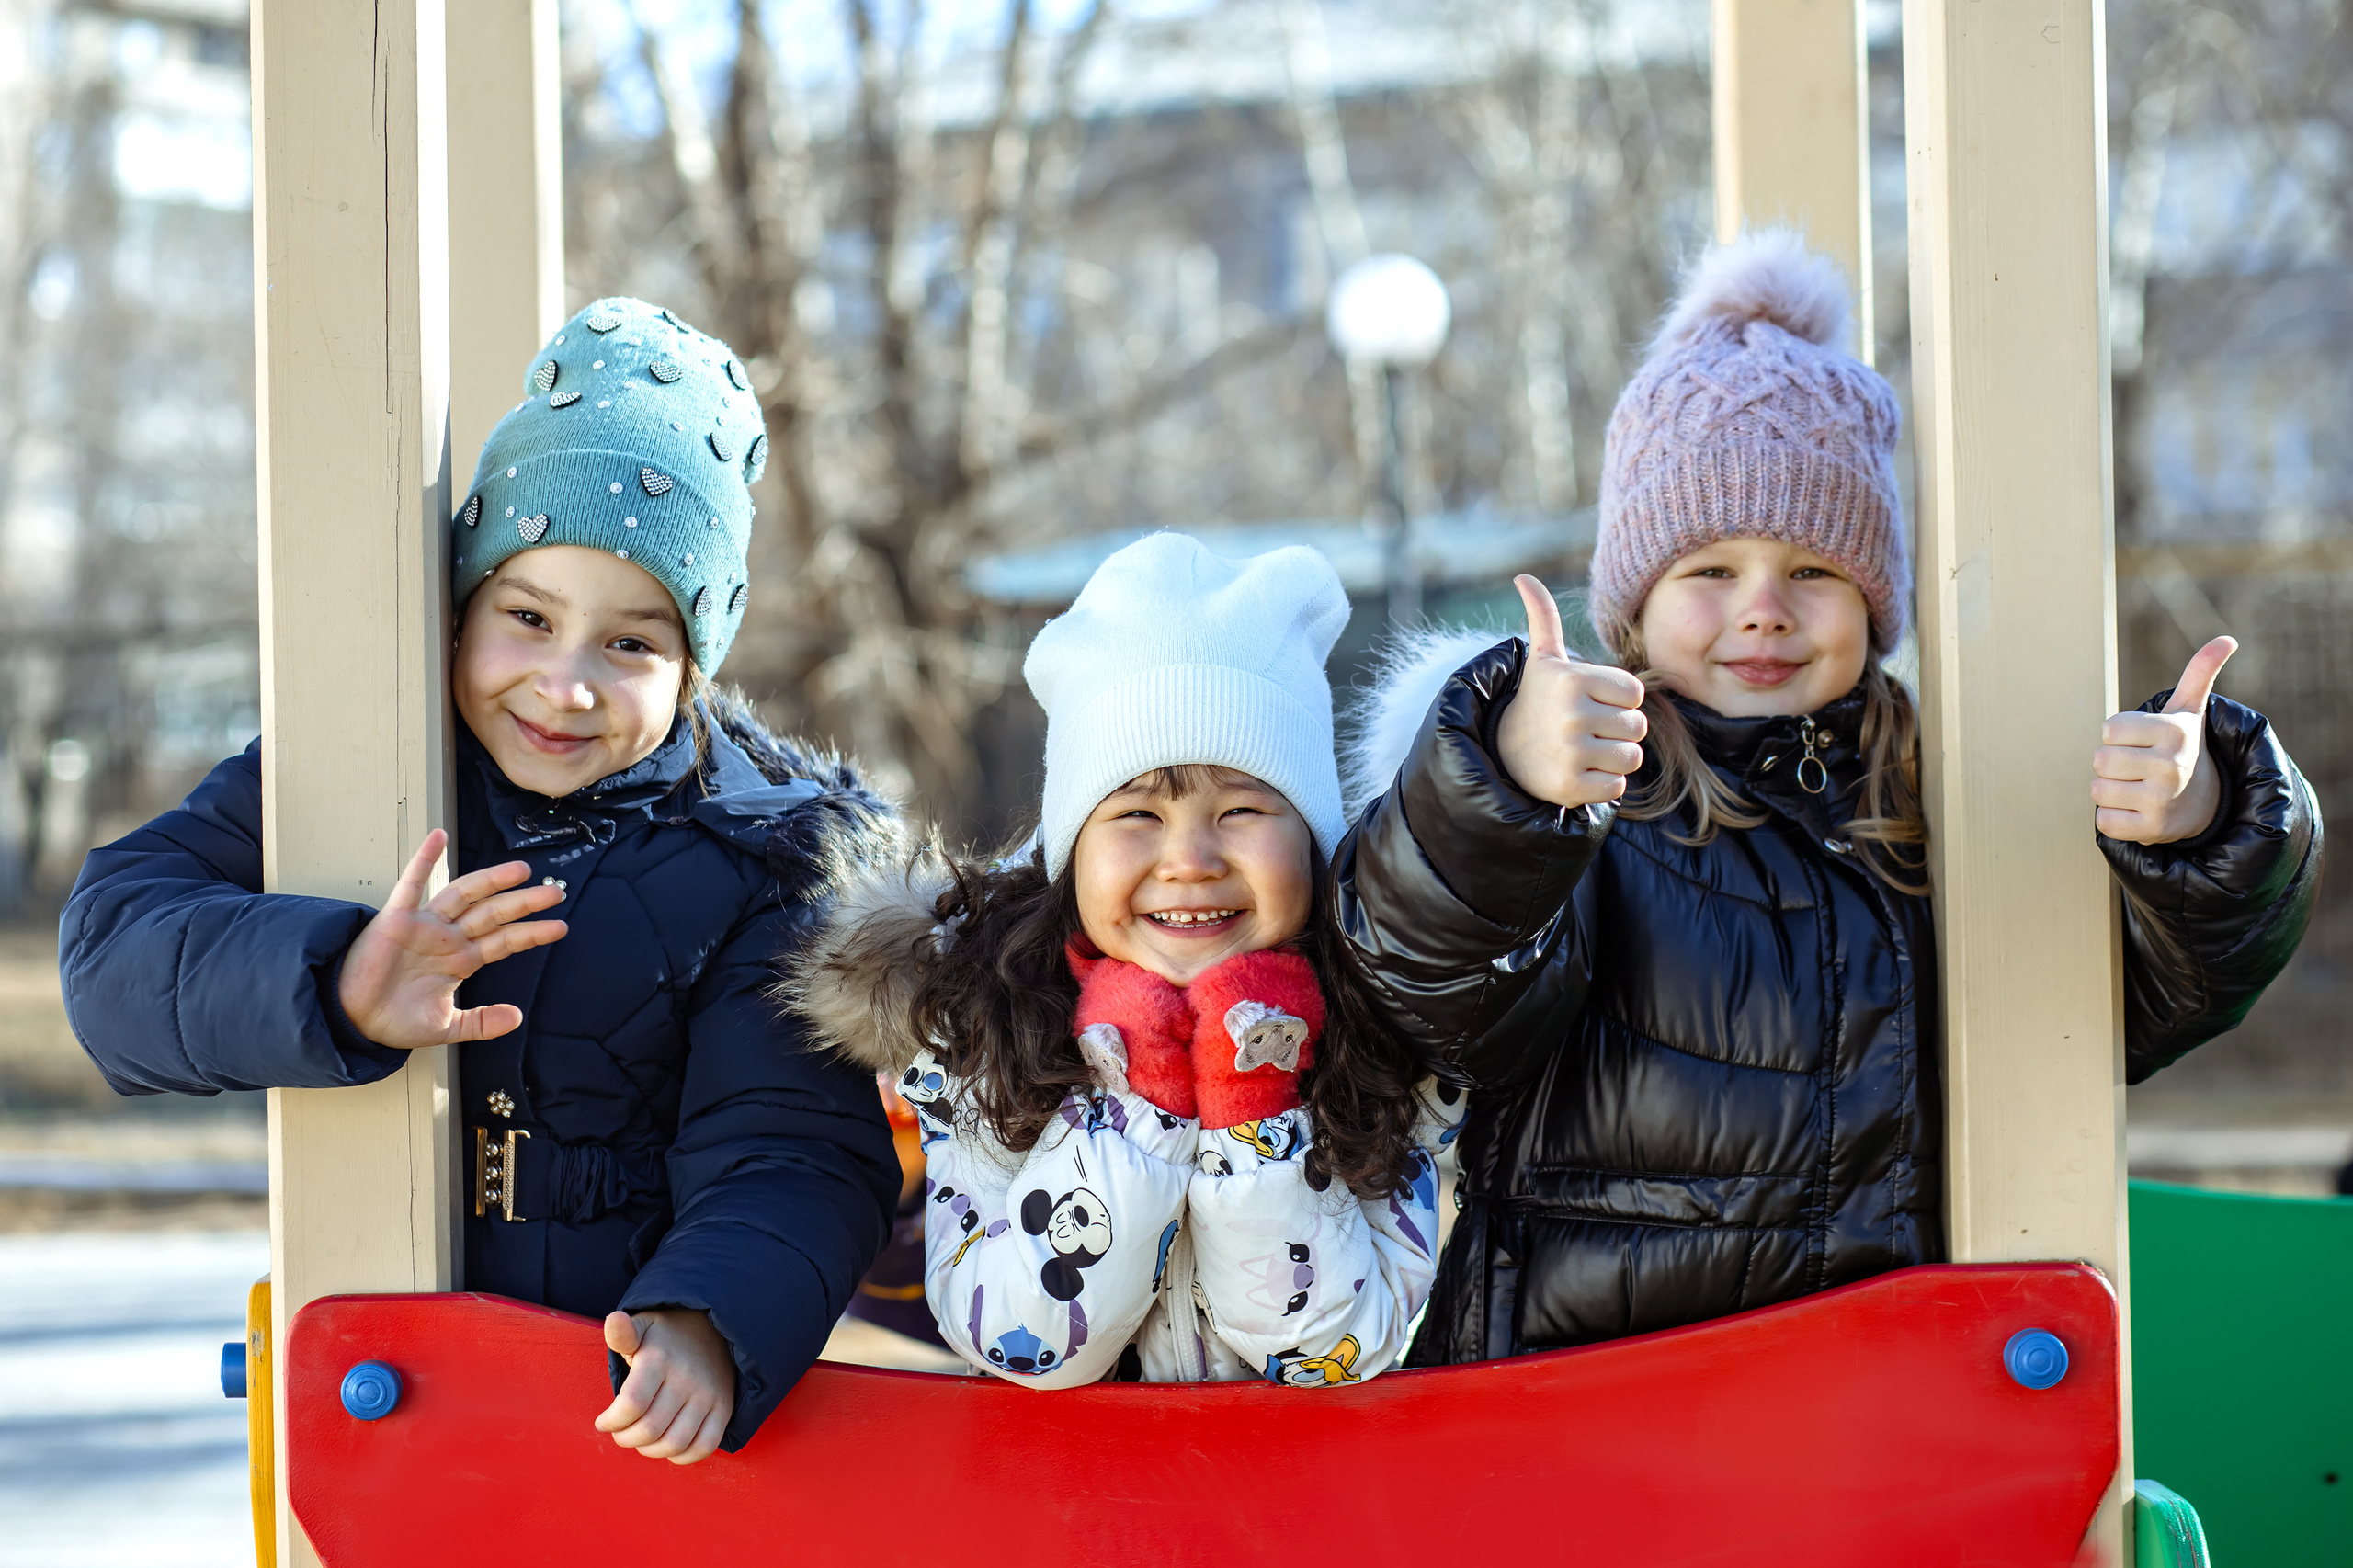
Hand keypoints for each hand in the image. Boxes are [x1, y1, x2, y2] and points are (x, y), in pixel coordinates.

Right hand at [334, 829, 567, 1047]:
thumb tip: (518, 1017)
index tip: (560, 927)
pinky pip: (410, 885)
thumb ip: (481, 1023)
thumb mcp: (446, 1027)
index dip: (531, 933)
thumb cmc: (395, 1019)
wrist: (353, 1021)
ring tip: (521, 870)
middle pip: (493, 913)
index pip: (504, 941)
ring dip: (491, 880)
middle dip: (523, 903)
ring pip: (464, 895)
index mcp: (462, 960)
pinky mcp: (396, 920)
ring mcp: (424, 926)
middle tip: (555, 892)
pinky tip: (438, 836)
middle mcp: (448, 938)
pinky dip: (424, 859)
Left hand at [596, 1309, 734, 1464]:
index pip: (631, 1405)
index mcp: (660, 1359)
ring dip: (650, 1450)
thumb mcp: (642, 1327)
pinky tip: (668, 1446)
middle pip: (650, 1430)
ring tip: (642, 1439)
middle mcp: (687, 1379)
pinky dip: (682, 1456)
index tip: (604, 1422)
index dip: (611, 1422)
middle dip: (625, 1439)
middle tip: (621, 1433)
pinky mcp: (724, 1408)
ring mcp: (708, 1395)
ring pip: (674, 1443)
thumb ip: (623, 1333)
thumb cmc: (667, 1335)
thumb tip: (614, 1320)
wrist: (714, 1328)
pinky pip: (704, 1446)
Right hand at [1493, 575, 1647, 807]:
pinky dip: (1602, 784)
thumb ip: (1543, 618)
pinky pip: (1617, 787)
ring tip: (1583, 751)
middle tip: (1585, 730)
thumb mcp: (1543, 660)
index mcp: (1571, 679)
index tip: (1590, 702)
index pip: (1636, 694)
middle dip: (1618, 731)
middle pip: (1637, 727)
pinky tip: (1577, 773)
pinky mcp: (1569, 787)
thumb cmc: (1538, 702)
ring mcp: (1569, 753)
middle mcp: (1570, 714)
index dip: (1619, 701)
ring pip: (1631, 758)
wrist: (1503, 755)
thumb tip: (1523, 577)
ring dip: (1613, 758)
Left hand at [2092, 636, 2234, 844]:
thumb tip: (2226, 639)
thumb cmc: (2182, 748)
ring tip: (2136, 788)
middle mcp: (2171, 767)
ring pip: (2097, 789)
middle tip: (2136, 767)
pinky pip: (2104, 820)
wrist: (2204, 803)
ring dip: (2109, 790)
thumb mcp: (2189, 711)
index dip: (2117, 735)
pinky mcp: (2150, 829)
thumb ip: (2199, 673)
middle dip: (2110, 763)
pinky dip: (2112, 817)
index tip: (2140, 741)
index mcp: (2175, 733)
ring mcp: (2161, 800)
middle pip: (2100, 759)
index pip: (2109, 729)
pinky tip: (2136, 810)